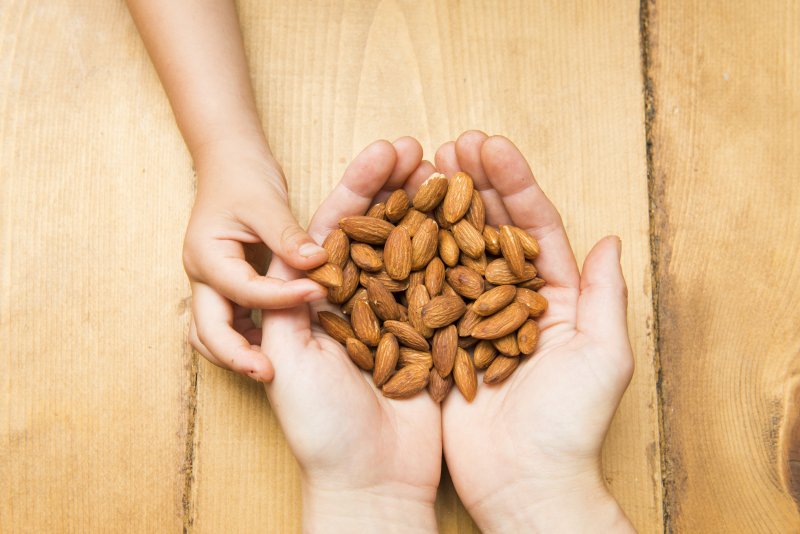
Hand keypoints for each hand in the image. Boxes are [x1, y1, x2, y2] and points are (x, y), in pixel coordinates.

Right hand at [183, 139, 328, 381]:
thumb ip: (289, 236)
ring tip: (271, 369)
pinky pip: (229, 323)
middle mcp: (202, 276)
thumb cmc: (244, 176)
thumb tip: (318, 262)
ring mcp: (209, 285)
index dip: (281, 298)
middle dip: (236, 355)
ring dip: (236, 353)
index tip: (316, 296)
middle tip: (269, 374)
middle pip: (207, 330)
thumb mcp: (267, 203)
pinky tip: (278, 345)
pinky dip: (246, 339)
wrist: (228, 162)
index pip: (244, 290)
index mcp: (207, 256)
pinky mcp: (224, 288)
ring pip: (210, 335)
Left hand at [261, 138, 441, 532]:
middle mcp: (358, 303)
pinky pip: (446, 290)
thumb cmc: (321, 431)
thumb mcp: (289, 362)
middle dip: (397, 189)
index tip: (384, 151)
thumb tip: (304, 250)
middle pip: (380, 233)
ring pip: (416, 252)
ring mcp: (398, 318)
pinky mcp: (432, 338)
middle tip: (420, 146)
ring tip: (450, 170)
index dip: (358, 189)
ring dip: (430, 212)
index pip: (336, 231)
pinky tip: (475, 222)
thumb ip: (284, 305)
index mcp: (318, 302)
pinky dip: (458, 255)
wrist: (372, 485)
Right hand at [436, 132, 635, 531]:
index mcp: (553, 297)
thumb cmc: (570, 427)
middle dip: (471, 185)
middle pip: (489, 229)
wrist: (524, 483)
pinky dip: (410, 256)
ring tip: (419, 170)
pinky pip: (423, 290)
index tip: (489, 146)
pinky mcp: (439, 339)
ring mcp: (471, 316)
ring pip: (453, 251)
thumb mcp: (603, 358)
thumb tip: (610, 239)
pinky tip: (393, 225)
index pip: (533, 226)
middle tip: (449, 145)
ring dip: (438, 210)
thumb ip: (604, 296)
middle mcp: (510, 299)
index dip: (513, 184)